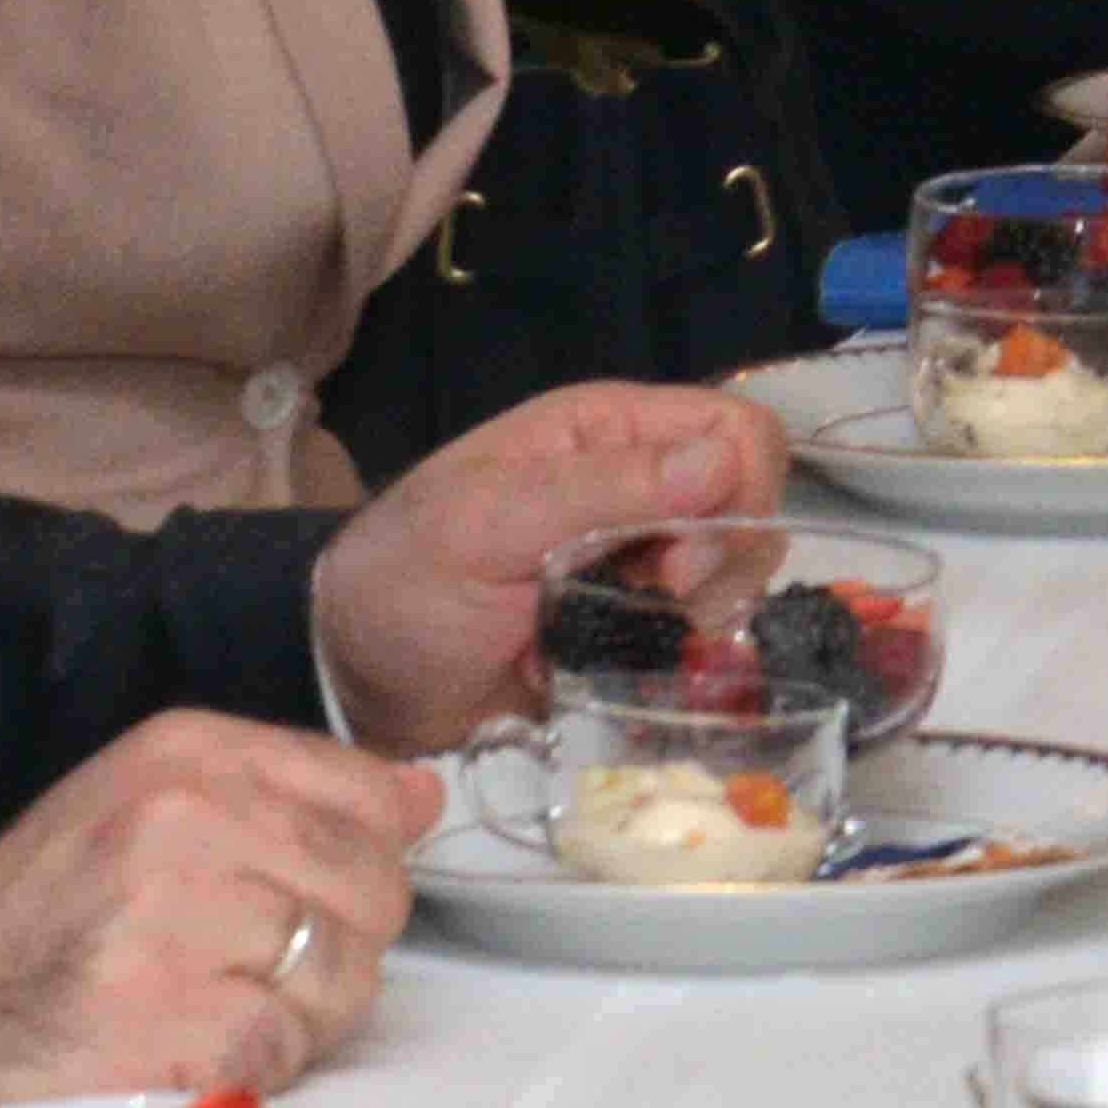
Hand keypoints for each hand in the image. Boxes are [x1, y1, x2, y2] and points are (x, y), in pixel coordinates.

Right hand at [0, 709, 437, 1107]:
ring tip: (229, 1006)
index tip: (316, 887)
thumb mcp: (156, 805)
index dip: (367, 854)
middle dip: (339, 940)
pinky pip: (285, 1044)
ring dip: (305, 1011)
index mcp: (187, 752)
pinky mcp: (167, 1019)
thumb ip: (292, 790)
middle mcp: (182, 818)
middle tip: (265, 964)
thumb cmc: (58, 913)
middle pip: (372, 883)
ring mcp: (171, 917)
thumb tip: (419, 794)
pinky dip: (260, 1065)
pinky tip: (202, 1049)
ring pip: (344, 970)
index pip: (368, 790)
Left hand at [303, 380, 785, 752]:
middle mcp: (639, 484)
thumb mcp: (486, 525)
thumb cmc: (404, 582)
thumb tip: (722, 458)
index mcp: (607, 432)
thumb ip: (603, 488)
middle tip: (652, 605)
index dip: (737, 494)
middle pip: (753, 505)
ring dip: (701, 616)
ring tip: (624, 642)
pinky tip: (621, 669)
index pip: (738, 431)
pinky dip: (680, 657)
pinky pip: (701, 634)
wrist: (354, 677)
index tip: (675, 566)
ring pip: (738, 572)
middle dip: (721, 565)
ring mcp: (639, 558)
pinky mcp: (633, 624)